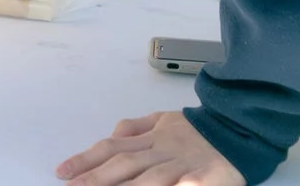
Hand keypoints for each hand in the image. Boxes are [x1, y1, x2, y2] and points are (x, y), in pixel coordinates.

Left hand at [56, 110, 244, 185]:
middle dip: (96, 179)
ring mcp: (184, 165)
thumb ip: (136, 127)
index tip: (61, 172)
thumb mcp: (162, 119)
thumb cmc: (196, 130)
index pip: (111, 150)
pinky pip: (193, 184)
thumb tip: (111, 135)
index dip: (86, 160)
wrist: (238, 125)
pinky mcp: (210, 176)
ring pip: (152, 179)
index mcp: (151, 139)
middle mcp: (162, 151)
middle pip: (124, 166)